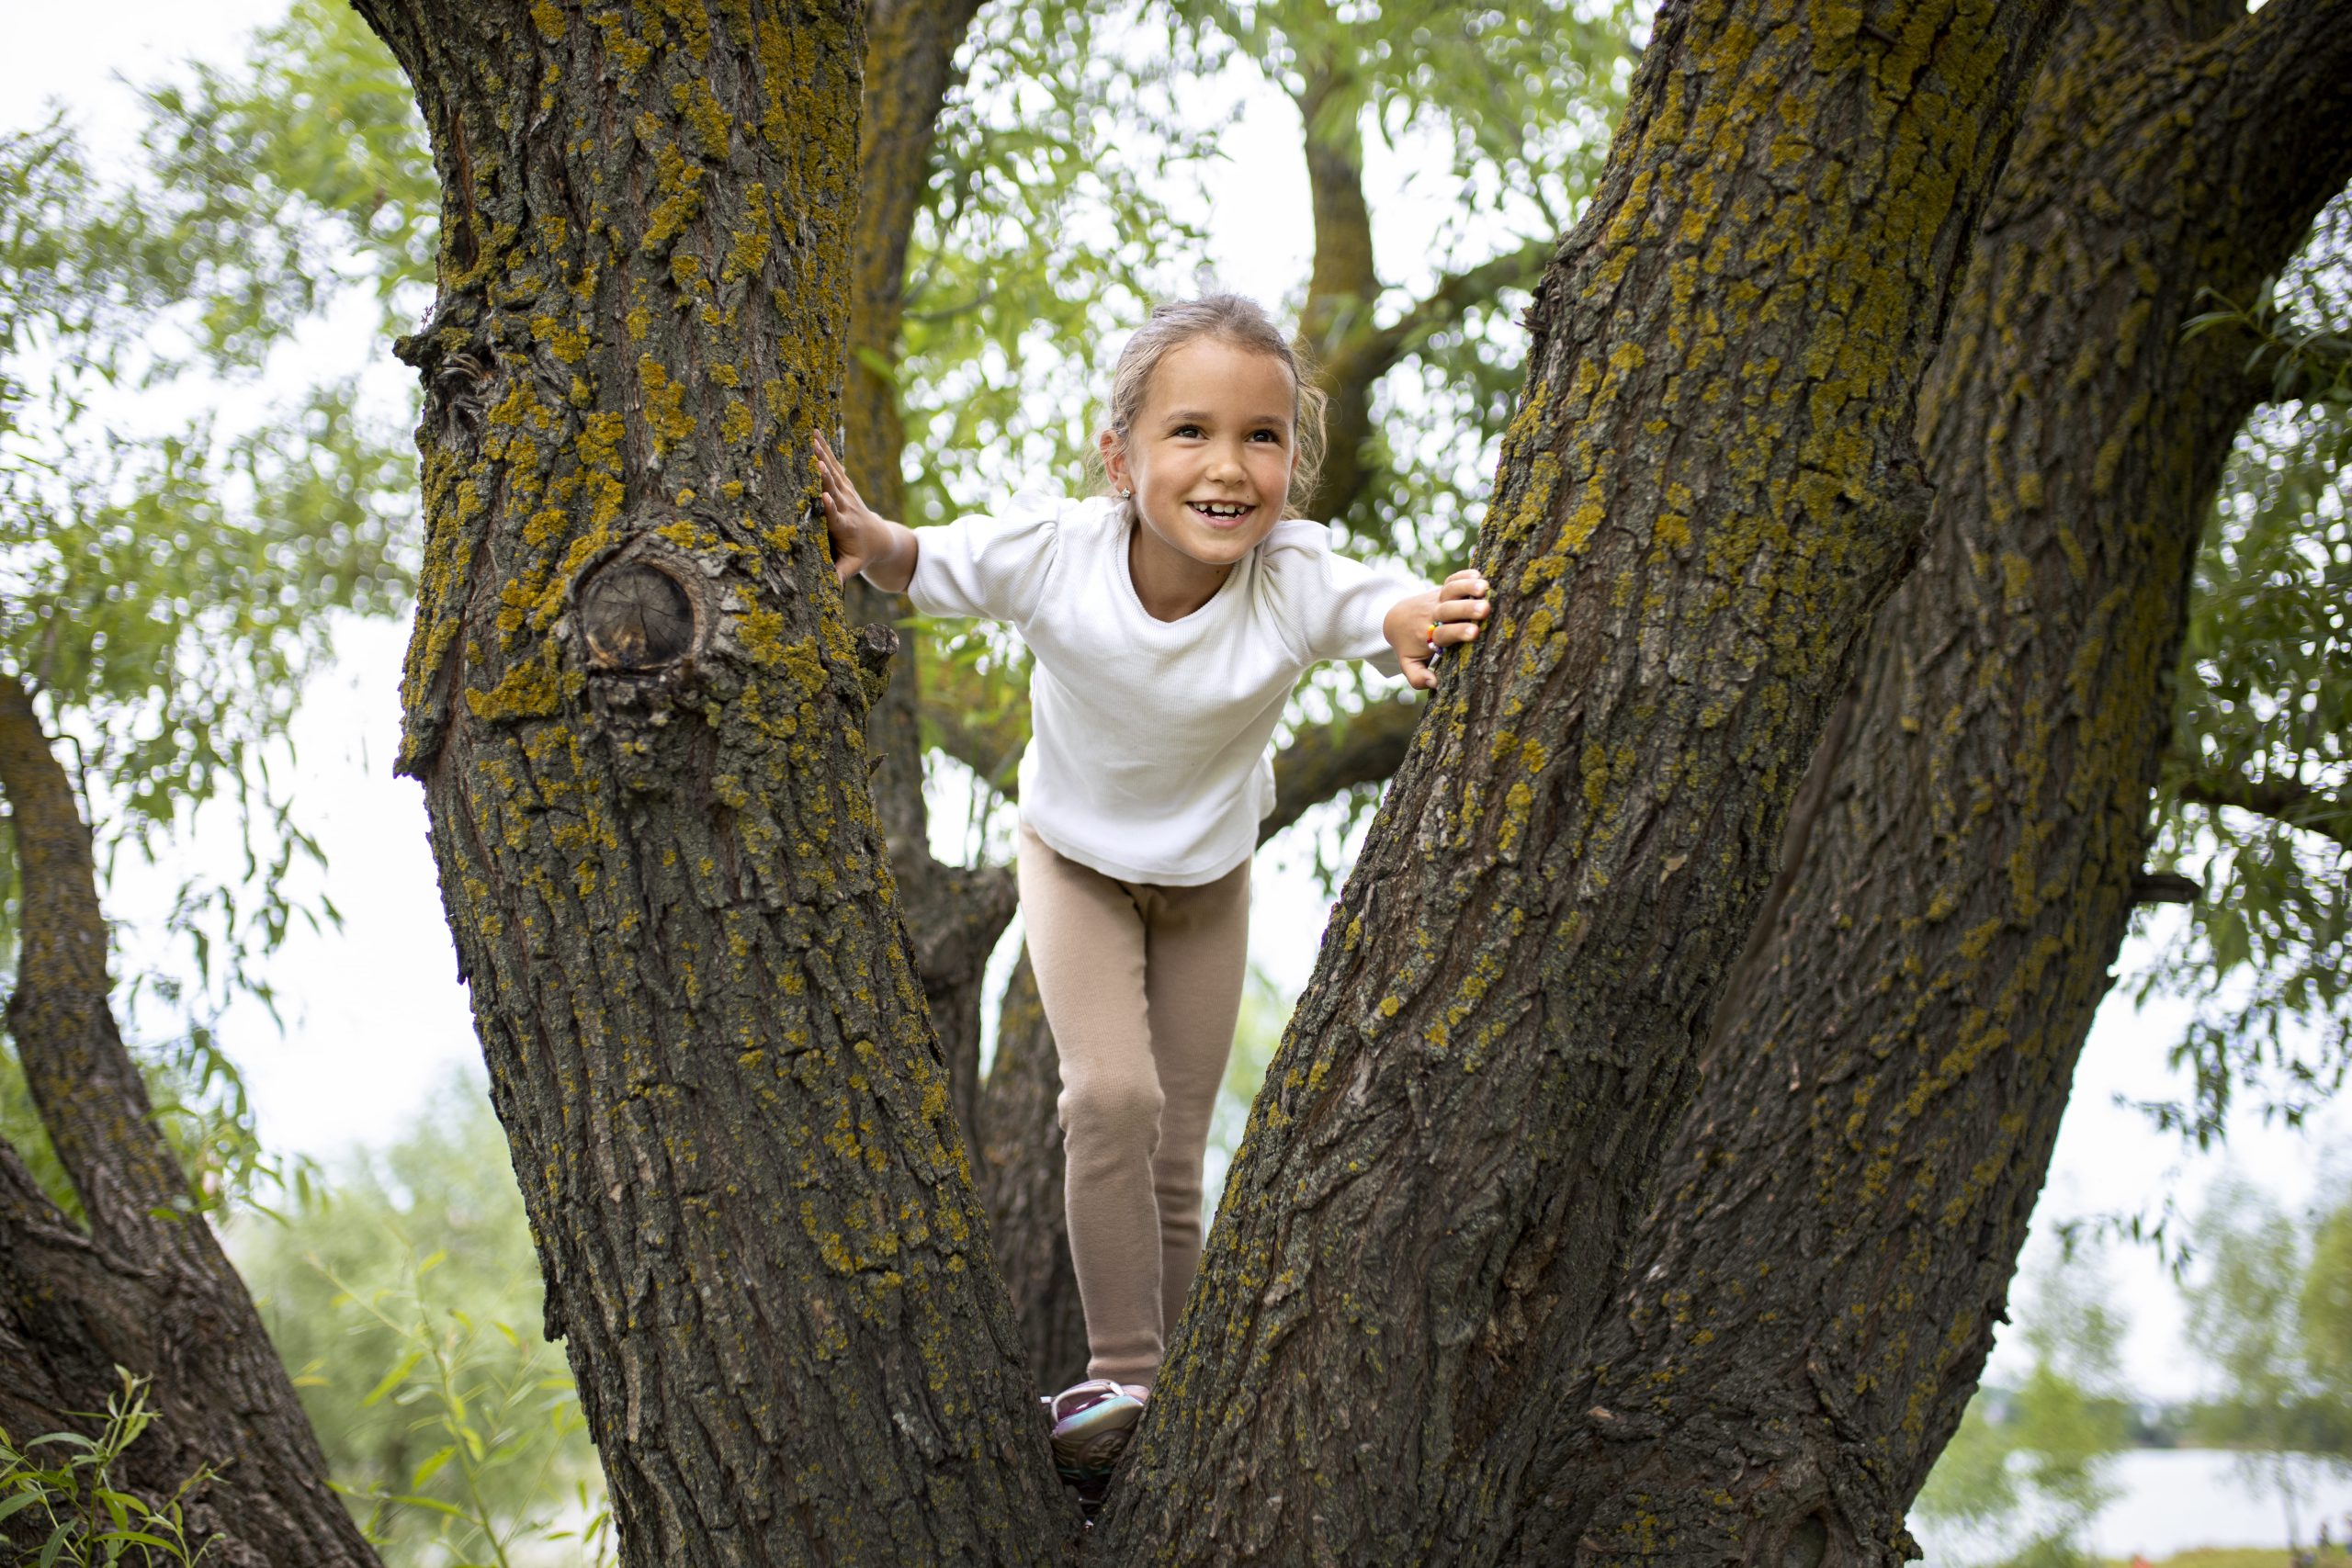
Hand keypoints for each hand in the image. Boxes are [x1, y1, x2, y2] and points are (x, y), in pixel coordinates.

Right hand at [814, 432, 901, 584]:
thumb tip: (828, 589)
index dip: (830, 507)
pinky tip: (815, 434)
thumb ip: (840, 575)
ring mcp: (848, 494)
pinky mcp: (846, 486)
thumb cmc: (862, 555)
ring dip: (823, 455)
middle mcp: (847, 507)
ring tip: (811, 437)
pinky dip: (825, 451)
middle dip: (824, 474)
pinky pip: (836, 466)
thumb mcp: (853, 567)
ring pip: (834, 472)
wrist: (883, 540)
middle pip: (835, 488)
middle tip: (814, 457)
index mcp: (846, 527)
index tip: (824, 496)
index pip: (837, 516)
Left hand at [1385, 568, 1490, 690]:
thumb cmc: (1409, 645)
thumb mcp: (1408, 664)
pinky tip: (1479, 574)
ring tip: (1485, 587)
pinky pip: (1451, 579)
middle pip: (1448, 609)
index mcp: (1428, 635)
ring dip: (1467, 587)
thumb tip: (1435, 684)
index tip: (1474, 634)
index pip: (1443, 633)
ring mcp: (1437, 599)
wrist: (1395, 619)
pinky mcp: (1441, 589)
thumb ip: (1418, 677)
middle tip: (1485, 609)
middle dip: (1466, 609)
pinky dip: (1463, 575)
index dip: (1458, 632)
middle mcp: (1433, 615)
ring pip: (1450, 590)